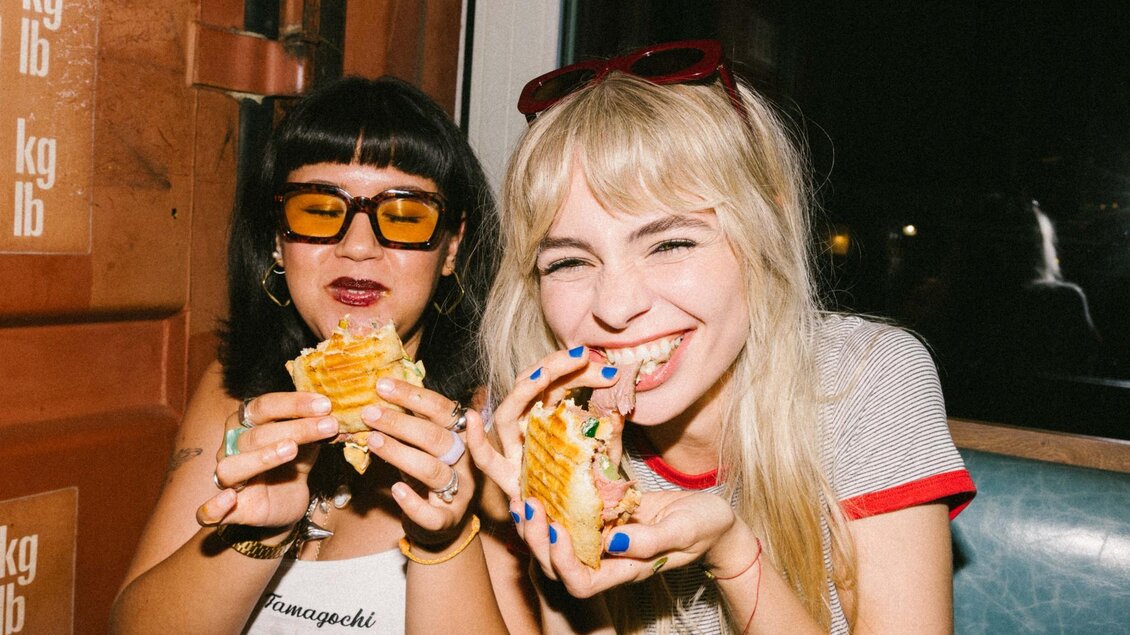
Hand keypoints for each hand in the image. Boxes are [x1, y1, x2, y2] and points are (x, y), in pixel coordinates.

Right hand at [195, 392, 339, 528]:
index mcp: (248, 425)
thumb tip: (337, 416)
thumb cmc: (291, 467)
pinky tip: (229, 499)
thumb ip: (316, 432)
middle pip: (255, 434)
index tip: (325, 404)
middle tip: (328, 425)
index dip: (294, 403)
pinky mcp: (229, 510)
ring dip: (261, 457)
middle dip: (295, 428)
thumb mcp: (308, 447)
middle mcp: (232, 447)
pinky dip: (213, 506)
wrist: (285, 506)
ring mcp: (227, 478)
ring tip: (291, 449)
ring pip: (231, 466)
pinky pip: (208, 511)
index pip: (264, 406)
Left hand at [361, 378, 480, 544]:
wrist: (443, 522)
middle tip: (369, 413)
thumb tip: (377, 397)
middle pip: (436, 438)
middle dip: (400, 423)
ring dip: (400, 454)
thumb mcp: (425, 445)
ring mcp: (460, 491)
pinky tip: (395, 489)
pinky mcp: (448, 519)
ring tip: (372, 441)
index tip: (382, 385)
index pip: (442, 409)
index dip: (413, 395)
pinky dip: (413, 502)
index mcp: (461, 436)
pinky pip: (432, 513)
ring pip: (432, 470)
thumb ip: (412, 424)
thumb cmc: (429, 473)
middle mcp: (465, 461)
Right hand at [467, 346, 622, 499]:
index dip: (581, 372)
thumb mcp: (607, 455)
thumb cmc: (594, 489)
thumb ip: (610, 431)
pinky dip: (476, 441)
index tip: (610, 371)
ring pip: (508, 413)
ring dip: (523, 391)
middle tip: (582, 356)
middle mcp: (528, 429)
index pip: (560, 383)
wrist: (585, 529)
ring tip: (542, 374)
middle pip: (532, 388)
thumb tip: (620, 407)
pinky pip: (485, 460)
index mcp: (550, 418)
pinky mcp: (506, 478)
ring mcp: (514, 451)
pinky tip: (475, 420)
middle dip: (555, 367)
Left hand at [514, 490, 738, 598]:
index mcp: (627, 569)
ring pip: (560, 542)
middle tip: (528, 507)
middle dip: (539, 540)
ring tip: (524, 499)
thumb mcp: (684, 531)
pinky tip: (541, 485)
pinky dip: (554, 505)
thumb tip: (612, 541)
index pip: (583, 583)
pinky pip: (572, 517)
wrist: (712, 517)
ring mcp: (604, 538)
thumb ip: (650, 541)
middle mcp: (609, 558)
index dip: (562, 563)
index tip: (557, 530)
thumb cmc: (704, 527)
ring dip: (538, 525)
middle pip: (559, 566)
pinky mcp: (605, 517)